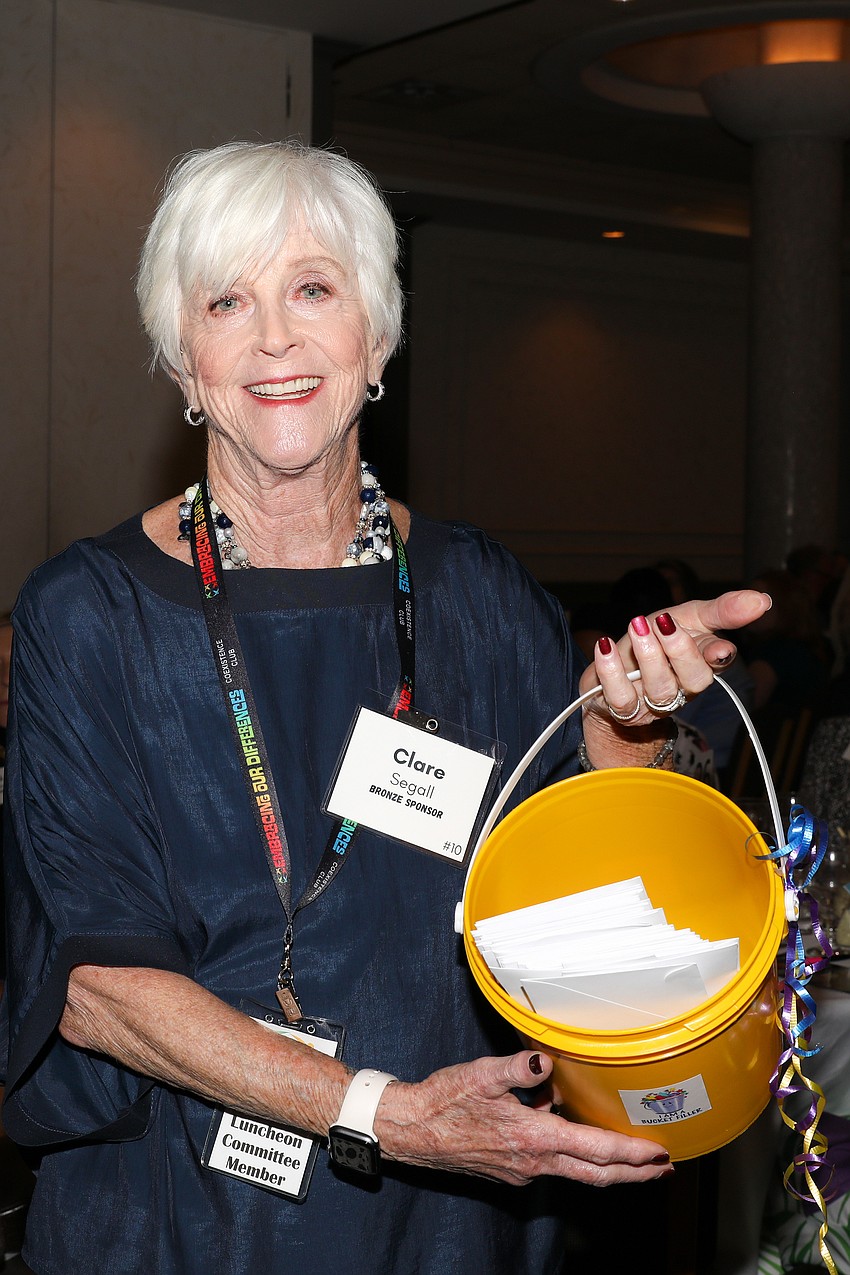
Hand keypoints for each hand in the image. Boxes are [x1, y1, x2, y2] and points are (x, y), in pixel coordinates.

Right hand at [374, 1050, 671, 1186]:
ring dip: (608, 1167)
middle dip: (633, 1173)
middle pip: (595, 1174)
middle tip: (663, 1169)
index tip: (659, 1154)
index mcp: (532, 1138)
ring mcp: (522, 1170)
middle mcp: (533, 1161)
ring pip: (576, 1172)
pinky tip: (569, 1131)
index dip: (631, 1154)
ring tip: (632, 1157)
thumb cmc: (444, 1101)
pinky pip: (553, 1164)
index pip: (594, 1150)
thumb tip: (544, 1061)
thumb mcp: (481, 1074)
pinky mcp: (511, 1168)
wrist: (412, 1130)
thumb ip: (517, 1068)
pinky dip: (574, 1155)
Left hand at [579, 590, 770, 761]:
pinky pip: (620, 698)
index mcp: (702, 663)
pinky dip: (611, 671)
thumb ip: (722, 610)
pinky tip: (606, 646)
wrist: (615, 667)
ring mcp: (653, 702)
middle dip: (681, 650)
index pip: (717, 661)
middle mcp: (682, 687)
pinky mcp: (622, 709)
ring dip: (648, 656)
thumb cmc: (657, 640)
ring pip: (659, 689)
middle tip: (663, 621)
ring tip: (637, 626)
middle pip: (693, 679)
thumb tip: (762, 600)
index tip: (719, 647)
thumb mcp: (689, 616)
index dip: (718, 654)